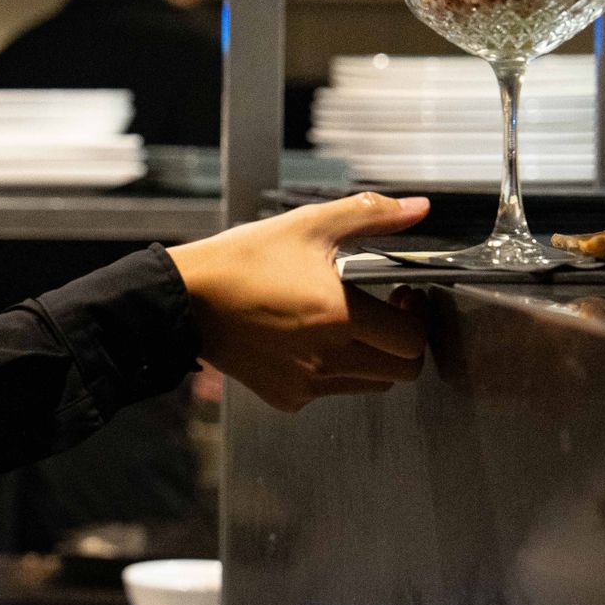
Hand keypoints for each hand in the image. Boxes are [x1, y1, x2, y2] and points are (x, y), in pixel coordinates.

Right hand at [165, 193, 430, 411]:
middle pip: (402, 370)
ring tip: (351, 322)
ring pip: (372, 383)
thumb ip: (370, 216)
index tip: (406, 295)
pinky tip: (315, 339)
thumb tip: (416, 208)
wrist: (185, 300)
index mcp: (339, 316)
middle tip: (389, 311)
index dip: (419, 316)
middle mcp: (327, 357)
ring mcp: (307, 383)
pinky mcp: (287, 396)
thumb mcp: (308, 226)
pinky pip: (332, 390)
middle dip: (405, 341)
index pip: (412, 338)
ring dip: (374, 356)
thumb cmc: (240, 263)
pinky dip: (337, 370)